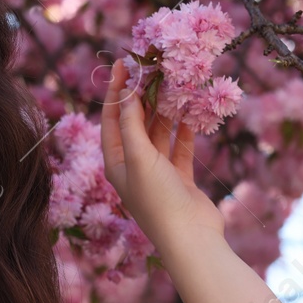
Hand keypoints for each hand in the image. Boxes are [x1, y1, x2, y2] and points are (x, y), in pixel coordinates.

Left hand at [100, 59, 225, 236]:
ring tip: (174, 84)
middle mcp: (133, 166)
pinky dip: (185, 130)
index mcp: (115, 161)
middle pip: (135, 123)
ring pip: (159, 133)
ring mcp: (157, 173)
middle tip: (154, 69)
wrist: (190, 238)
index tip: (123, 64)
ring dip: (165, 110)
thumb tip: (124, 92)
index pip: (110, 118)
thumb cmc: (158, 199)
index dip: (115, 90)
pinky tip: (191, 111)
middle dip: (143, 96)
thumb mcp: (138, 156)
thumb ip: (130, 123)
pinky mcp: (179, 178)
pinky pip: (180, 147)